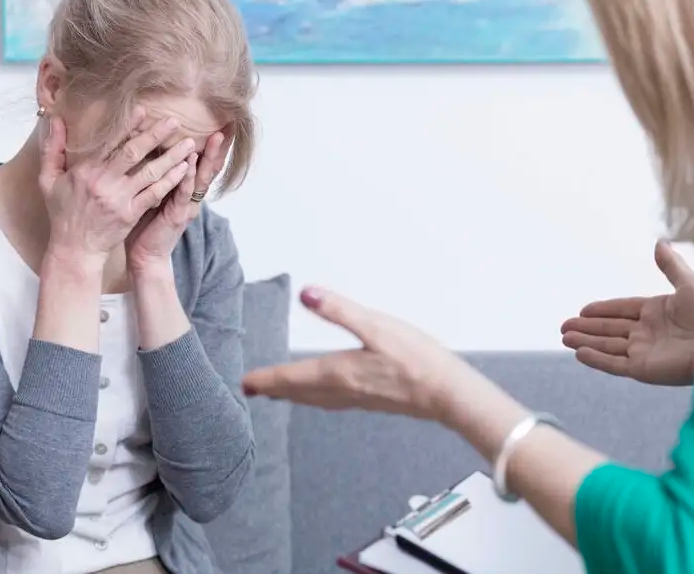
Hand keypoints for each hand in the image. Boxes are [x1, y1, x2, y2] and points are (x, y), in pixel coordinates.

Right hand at [38, 109, 193, 266]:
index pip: (110, 142)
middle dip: (156, 135)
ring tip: (189, 144)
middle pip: (134, 153)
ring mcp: (120, 199)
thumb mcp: (48, 179)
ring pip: (150, 173)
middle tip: (174, 121)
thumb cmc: (62, 212)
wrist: (75, 248)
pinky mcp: (132, 213)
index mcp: (85, 171)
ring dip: (171, 157)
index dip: (128, 125)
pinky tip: (184, 170)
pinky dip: (170, 181)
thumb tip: (54, 119)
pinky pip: (155, 194)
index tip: (144, 110)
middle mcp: (104, 182)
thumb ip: (53, 148)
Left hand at [125, 130, 229, 273]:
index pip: (203, 162)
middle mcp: (192, 196)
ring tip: (216, 137)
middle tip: (228, 125)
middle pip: (210, 166)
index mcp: (187, 190)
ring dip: (209, 157)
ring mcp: (187, 206)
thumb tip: (149, 144)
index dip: (213, 145)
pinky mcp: (178, 215)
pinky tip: (190, 162)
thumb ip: (157, 173)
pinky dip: (188, 176)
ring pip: (202, 177)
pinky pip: (184, 192)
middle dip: (219, 146)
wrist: (145, 256)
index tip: (222, 123)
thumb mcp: (153, 192)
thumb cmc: (145, 223)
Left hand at [243, 287, 478, 421]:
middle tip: (252, 390)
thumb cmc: (416, 359)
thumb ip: (340, 310)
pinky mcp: (372, 400)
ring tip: (278, 393)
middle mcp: (343, 389)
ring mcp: (358, 398)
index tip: (245, 383)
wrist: (447, 393)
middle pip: (300, 392)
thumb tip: (306, 293)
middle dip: (274, 389)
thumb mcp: (376, 326)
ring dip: (294, 395)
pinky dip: (316, 397)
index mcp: (338, 371)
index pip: (292, 377)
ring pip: (315, 399)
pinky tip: (323, 394)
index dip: (267, 379)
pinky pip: (332, 401)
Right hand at [560, 241, 693, 385]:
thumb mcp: (689, 284)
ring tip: (564, 337)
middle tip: (564, 327)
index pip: (622, 311)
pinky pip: (615, 364)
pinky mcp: (645, 369)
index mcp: (658, 312)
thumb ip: (671, 266)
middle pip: (610, 330)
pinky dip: (597, 359)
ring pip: (608, 346)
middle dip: (587, 328)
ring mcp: (645, 352)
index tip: (582, 310)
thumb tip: (659, 243)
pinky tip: (580, 353)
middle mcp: (649, 333)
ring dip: (586, 342)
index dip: (602, 311)